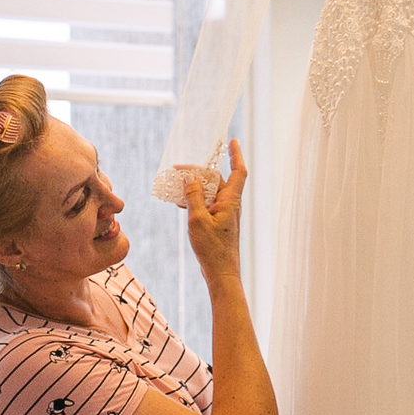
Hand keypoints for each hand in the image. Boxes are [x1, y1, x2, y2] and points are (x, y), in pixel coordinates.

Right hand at [183, 141, 245, 290]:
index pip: (239, 171)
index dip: (236, 155)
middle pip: (217, 180)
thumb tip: (190, 177)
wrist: (221, 273)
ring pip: (210, 192)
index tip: (233, 141)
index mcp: (231, 201)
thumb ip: (194, 196)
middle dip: (200, 172)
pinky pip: (206, 204)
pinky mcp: (218, 223)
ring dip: (194, 187)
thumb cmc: (212, 248)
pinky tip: (180, 202)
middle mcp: (230, 205)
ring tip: (175, 184)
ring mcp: (225, 214)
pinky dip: (195, 200)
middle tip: (178, 169)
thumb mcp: (197, 220)